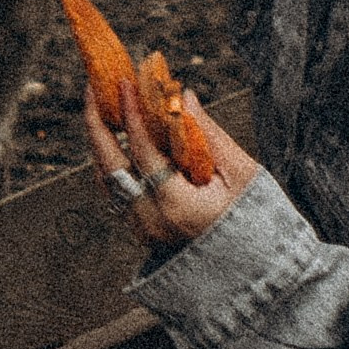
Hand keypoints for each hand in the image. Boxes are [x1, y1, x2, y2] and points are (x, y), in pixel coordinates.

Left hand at [82, 77, 259, 248]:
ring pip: (106, 181)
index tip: (125, 82)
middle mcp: (152, 222)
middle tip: (93, 89)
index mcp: (178, 207)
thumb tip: (182, 95)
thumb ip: (208, 134)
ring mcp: (143, 230)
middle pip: (109, 167)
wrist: (254, 265)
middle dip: (96, 125)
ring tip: (102, 107)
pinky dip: (113, 163)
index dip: (131, 113)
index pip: (143, 152)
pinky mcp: (142, 232)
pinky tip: (117, 137)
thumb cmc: (256, 217)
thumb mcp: (241, 172)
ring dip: (101, 143)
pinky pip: (116, 192)